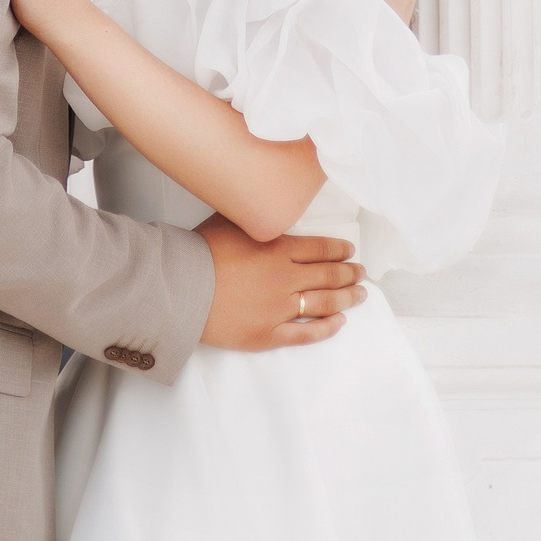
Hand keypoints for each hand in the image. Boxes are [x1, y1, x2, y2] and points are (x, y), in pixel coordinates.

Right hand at [196, 214, 366, 349]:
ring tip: (360, 295)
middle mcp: (285, 279)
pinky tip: (339, 323)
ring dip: (347, 299)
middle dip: (349, 274)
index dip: (339, 251)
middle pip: (328, 276)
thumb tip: (268, 206)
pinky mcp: (268, 335)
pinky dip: (326, 328)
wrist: (179, 289)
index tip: (350, 252)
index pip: (320, 249)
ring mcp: (278, 309)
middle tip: (361, 273)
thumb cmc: (200, 252)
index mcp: (278, 249)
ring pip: (324, 304)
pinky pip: (305, 333)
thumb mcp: (229, 221)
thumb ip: (256, 218)